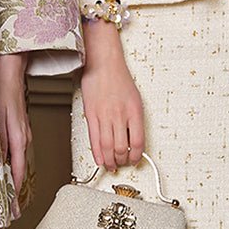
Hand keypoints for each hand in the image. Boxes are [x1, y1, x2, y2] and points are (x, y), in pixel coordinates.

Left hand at [0, 53, 30, 198]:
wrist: (11, 68)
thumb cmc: (0, 88)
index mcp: (18, 138)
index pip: (15, 173)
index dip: (12, 194)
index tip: (10, 211)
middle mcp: (23, 138)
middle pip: (18, 171)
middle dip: (13, 193)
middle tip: (9, 212)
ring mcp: (22, 133)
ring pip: (17, 162)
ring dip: (11, 180)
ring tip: (6, 197)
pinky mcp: (19, 127)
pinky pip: (15, 152)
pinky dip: (10, 165)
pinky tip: (3, 170)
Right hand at [81, 22, 144, 170]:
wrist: (103, 63)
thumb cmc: (118, 78)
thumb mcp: (135, 99)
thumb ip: (134, 119)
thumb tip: (134, 138)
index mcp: (134, 111)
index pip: (138, 142)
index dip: (136, 156)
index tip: (135, 160)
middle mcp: (120, 115)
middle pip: (122, 148)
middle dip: (122, 161)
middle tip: (121, 164)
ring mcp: (104, 116)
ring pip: (107, 147)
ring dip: (110, 160)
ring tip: (111, 165)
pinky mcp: (91, 115)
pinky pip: (94, 139)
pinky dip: (97, 153)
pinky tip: (99, 159)